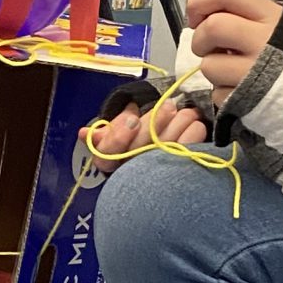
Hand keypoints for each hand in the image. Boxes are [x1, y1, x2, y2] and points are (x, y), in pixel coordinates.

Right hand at [89, 95, 207, 173]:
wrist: (162, 149)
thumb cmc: (136, 137)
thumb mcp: (118, 131)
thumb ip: (107, 131)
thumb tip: (85, 134)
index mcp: (113, 161)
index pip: (107, 156)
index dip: (118, 138)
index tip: (132, 120)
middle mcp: (132, 172)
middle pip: (140, 152)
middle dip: (154, 125)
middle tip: (168, 107)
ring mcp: (157, 176)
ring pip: (166, 150)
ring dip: (179, 125)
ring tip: (187, 111)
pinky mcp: (180, 174)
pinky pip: (188, 154)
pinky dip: (194, 136)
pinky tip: (196, 124)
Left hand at [184, 0, 282, 99]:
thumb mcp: (279, 26)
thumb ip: (246, 16)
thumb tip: (204, 18)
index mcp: (271, 16)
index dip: (201, 0)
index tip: (197, 16)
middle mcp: (264, 40)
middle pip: (213, 27)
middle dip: (199, 39)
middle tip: (208, 48)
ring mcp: (255, 72)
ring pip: (208, 65)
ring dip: (211, 69)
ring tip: (229, 72)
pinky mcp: (247, 99)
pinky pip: (217, 93)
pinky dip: (222, 93)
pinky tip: (239, 90)